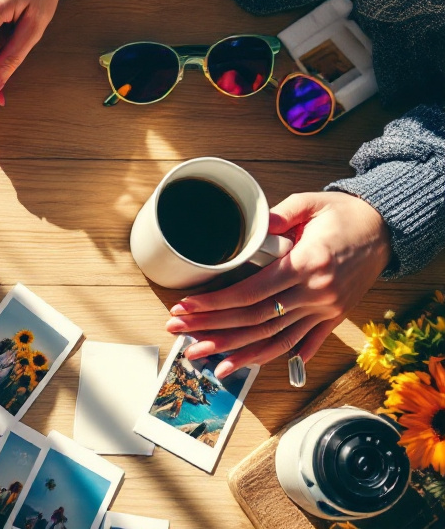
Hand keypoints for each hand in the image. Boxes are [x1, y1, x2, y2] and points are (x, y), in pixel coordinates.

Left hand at [166, 192, 391, 377]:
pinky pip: (304, 342)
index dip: (215, 304)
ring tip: (208, 362)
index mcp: (306, 264)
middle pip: (256, 320)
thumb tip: (254, 228)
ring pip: (276, 338)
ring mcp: (326, 309)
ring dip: (239, 352)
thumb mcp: (309, 203)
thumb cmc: (343, 214)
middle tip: (181, 334)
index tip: (186, 308)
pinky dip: (278, 356)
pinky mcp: (333, 317)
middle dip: (214, 330)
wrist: (385, 229)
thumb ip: (278, 216)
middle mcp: (316, 293)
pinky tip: (251, 364)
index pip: (251, 293)